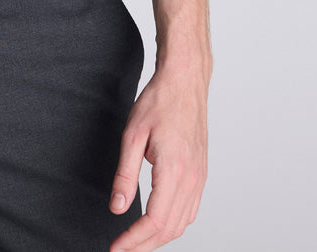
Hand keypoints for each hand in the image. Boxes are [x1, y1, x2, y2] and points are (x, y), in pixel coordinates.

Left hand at [108, 63, 208, 250]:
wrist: (185, 81)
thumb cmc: (158, 102)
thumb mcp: (133, 135)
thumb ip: (125, 174)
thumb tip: (117, 208)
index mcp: (174, 171)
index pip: (154, 221)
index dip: (133, 240)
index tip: (115, 248)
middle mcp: (192, 180)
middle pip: (170, 229)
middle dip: (144, 246)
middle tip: (121, 250)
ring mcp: (200, 178)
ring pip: (182, 224)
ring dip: (159, 238)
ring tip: (135, 242)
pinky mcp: (201, 173)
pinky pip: (190, 211)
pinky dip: (174, 225)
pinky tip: (158, 224)